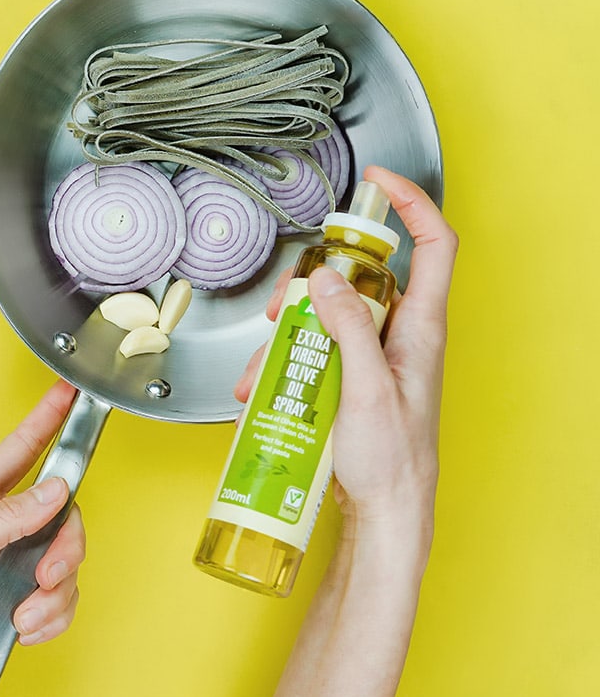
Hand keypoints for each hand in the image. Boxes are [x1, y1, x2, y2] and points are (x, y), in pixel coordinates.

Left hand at [0, 380, 84, 685]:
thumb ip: (8, 520)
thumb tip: (53, 489)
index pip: (15, 453)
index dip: (43, 421)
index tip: (67, 393)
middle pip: (59, 515)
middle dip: (63, 550)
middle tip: (47, 575)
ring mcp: (10, 564)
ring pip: (64, 561)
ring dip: (53, 594)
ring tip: (22, 616)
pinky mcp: (20, 597)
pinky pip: (60, 597)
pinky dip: (50, 617)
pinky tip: (24, 629)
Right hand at [235, 165, 456, 554]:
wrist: (386, 512)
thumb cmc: (394, 461)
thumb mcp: (367, 389)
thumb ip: (349, 331)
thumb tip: (327, 282)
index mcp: (420, 328)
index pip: (434, 246)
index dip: (412, 205)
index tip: (376, 184)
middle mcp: (399, 335)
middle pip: (359, 279)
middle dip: (311, 286)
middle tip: (282, 304)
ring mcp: (373, 357)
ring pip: (327, 317)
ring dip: (287, 335)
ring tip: (263, 367)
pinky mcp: (350, 379)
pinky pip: (314, 352)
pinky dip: (284, 363)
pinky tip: (263, 388)